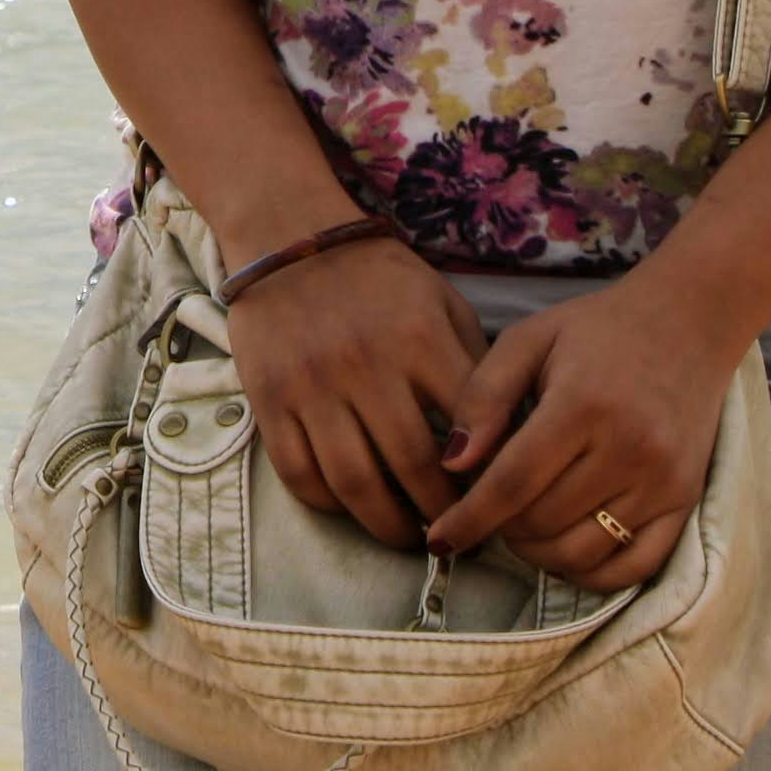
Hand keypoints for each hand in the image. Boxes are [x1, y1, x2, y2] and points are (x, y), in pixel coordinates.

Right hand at [220, 235, 485, 549]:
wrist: (288, 236)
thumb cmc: (378, 276)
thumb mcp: (441, 303)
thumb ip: (471, 366)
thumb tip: (501, 440)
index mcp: (418, 337)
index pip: (467, 429)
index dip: (487, 476)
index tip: (496, 499)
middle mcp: (365, 363)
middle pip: (412, 468)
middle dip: (441, 514)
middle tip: (454, 532)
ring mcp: (312, 384)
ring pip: (355, 483)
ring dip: (387, 525)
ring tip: (407, 534)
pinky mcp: (270, 397)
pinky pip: (300, 473)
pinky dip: (329, 503)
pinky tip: (351, 505)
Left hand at [423, 277, 739, 591]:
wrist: (688, 323)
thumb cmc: (597, 331)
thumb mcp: (528, 340)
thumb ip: (483, 396)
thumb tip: (451, 463)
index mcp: (582, 404)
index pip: (513, 482)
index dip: (469, 517)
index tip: (438, 537)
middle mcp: (629, 448)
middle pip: (544, 521)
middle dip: (500, 528)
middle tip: (484, 512)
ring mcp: (663, 481)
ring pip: (584, 552)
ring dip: (539, 555)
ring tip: (518, 530)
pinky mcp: (685, 501)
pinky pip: (636, 566)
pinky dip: (592, 573)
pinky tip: (564, 550)